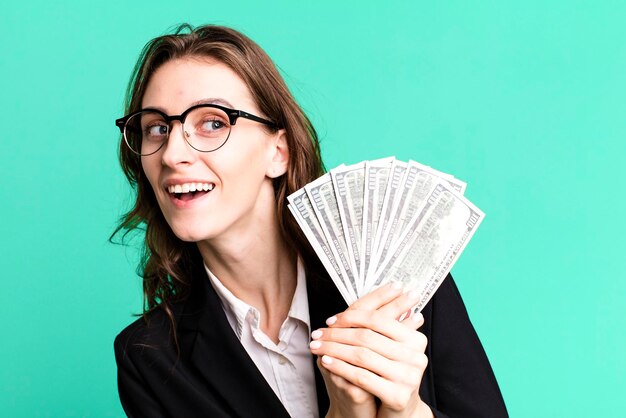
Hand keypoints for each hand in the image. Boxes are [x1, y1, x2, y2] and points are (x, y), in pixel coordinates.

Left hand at [310, 283, 432, 417]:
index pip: (378, 319)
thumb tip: (369, 298)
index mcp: (416, 340)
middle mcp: (416, 357)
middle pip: (367, 337)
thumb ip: (382, 326)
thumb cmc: (391, 374)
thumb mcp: (391, 348)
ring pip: (362, 356)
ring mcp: (408, 377)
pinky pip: (361, 376)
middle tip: (318, 332)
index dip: (351, 317)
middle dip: (337, 334)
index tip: (330, 319)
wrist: (401, 411)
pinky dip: (340, 367)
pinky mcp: (397, 396)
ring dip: (334, 349)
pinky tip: (326, 361)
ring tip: (317, 346)